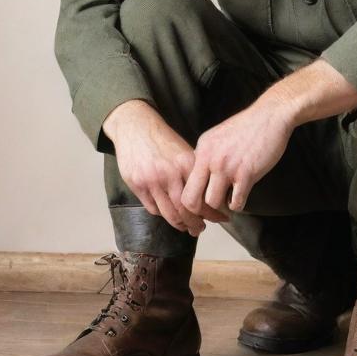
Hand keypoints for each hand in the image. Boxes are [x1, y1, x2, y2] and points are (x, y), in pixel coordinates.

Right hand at [103, 101, 227, 234]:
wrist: (136, 126)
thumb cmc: (163, 140)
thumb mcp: (184, 151)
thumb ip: (194, 173)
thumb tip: (208, 198)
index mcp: (186, 163)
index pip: (202, 196)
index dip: (213, 213)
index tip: (220, 219)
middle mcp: (170, 173)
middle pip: (186, 210)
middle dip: (195, 224)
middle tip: (200, 229)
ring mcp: (152, 180)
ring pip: (169, 214)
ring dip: (180, 225)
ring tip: (186, 227)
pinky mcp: (137, 184)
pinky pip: (152, 209)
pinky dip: (162, 214)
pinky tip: (169, 214)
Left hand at [181, 99, 294, 216]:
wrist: (270, 115)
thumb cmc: (248, 127)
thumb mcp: (217, 136)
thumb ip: (207, 154)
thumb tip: (200, 174)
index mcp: (201, 149)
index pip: (184, 182)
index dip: (191, 198)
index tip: (200, 203)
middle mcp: (209, 158)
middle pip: (190, 198)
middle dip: (199, 211)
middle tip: (209, 213)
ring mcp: (226, 167)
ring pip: (212, 202)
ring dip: (221, 207)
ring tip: (228, 201)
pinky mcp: (246, 173)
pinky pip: (235, 202)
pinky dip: (238, 204)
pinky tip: (241, 197)